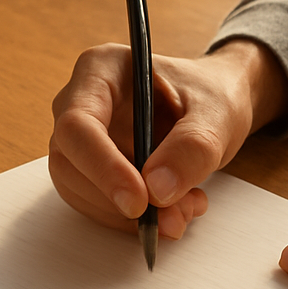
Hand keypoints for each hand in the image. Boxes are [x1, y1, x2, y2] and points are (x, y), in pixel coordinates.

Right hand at [49, 39, 287, 239]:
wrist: (215, 108)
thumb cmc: (210, 95)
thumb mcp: (217, 114)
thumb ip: (192, 147)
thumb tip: (156, 190)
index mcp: (101, 69)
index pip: (78, 123)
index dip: (102, 166)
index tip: (139, 200)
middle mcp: (80, 100)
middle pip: (70, 160)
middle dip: (117, 198)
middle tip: (173, 216)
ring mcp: (82, 137)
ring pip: (78, 188)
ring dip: (126, 215)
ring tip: (183, 211)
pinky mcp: (90, 168)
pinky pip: (95, 203)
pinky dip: (130, 219)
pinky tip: (171, 210)